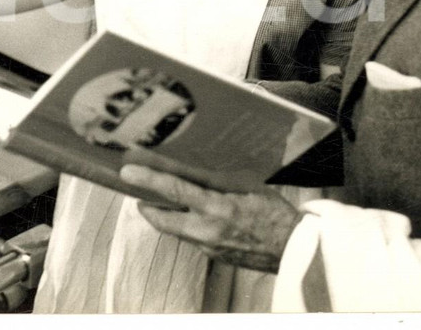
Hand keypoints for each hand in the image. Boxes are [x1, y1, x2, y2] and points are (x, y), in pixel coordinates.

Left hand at [120, 164, 301, 272]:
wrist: (292, 249)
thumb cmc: (273, 212)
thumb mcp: (247, 185)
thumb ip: (216, 178)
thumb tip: (189, 164)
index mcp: (218, 209)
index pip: (175, 190)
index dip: (148, 180)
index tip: (127, 172)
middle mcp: (207, 231)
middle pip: (162, 218)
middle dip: (146, 204)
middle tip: (137, 189)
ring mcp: (208, 246)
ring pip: (174, 229)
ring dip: (164, 214)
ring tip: (160, 197)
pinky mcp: (211, 255)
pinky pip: (189, 237)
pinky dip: (184, 223)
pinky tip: (192, 213)